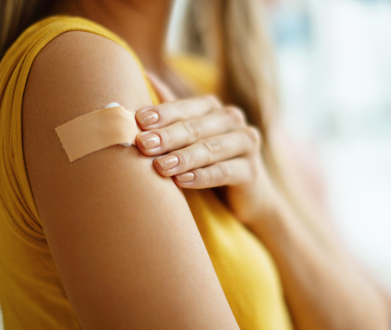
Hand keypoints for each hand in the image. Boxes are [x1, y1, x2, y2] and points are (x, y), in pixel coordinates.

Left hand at [134, 74, 278, 224]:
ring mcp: (245, 143)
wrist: (242, 193)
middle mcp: (232, 119)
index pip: (184, 107)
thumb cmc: (206, 158)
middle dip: (168, 136)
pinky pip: (225, 172)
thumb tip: (145, 75)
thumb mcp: (187, 134)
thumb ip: (170, 109)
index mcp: (212, 107)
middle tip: (143, 144)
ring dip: (184, 157)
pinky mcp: (251, 171)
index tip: (138, 120)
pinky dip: (203, 177)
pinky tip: (182, 181)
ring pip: (211, 149)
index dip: (162, 113)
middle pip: (196, 127)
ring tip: (160, 166)